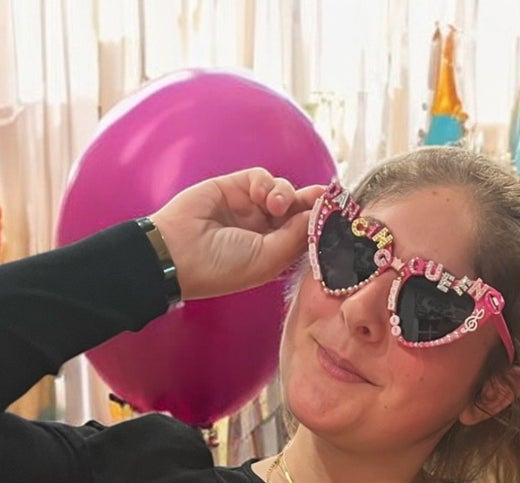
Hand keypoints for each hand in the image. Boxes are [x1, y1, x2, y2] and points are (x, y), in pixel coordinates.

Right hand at [151, 169, 328, 300]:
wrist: (180, 251)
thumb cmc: (223, 266)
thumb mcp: (269, 259)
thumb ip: (296, 236)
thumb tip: (320, 215)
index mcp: (275, 254)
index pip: (305, 234)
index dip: (321, 223)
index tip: (339, 213)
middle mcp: (265, 231)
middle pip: (298, 209)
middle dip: (312, 202)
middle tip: (327, 195)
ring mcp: (250, 208)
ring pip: (283, 190)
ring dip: (286, 194)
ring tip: (275, 204)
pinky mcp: (235, 188)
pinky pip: (262, 177)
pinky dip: (267, 182)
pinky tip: (261, 195)